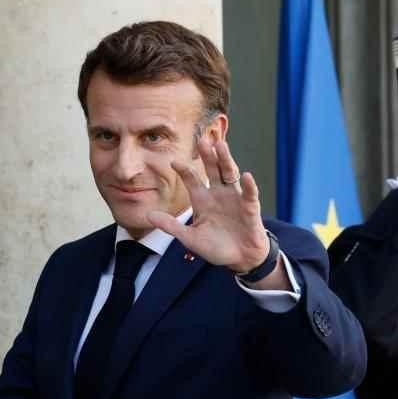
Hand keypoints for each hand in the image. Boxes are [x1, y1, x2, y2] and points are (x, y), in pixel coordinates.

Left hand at [148, 139, 269, 272]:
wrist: (239, 258)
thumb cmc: (215, 247)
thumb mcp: (189, 237)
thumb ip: (170, 226)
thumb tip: (148, 216)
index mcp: (202, 200)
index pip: (192, 180)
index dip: (184, 170)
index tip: (174, 162)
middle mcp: (218, 195)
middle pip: (212, 170)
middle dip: (207, 156)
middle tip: (201, 140)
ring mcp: (235, 199)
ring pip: (230, 175)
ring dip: (226, 161)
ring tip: (221, 146)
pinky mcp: (250, 209)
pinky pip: (250, 195)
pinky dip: (249, 186)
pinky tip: (246, 175)